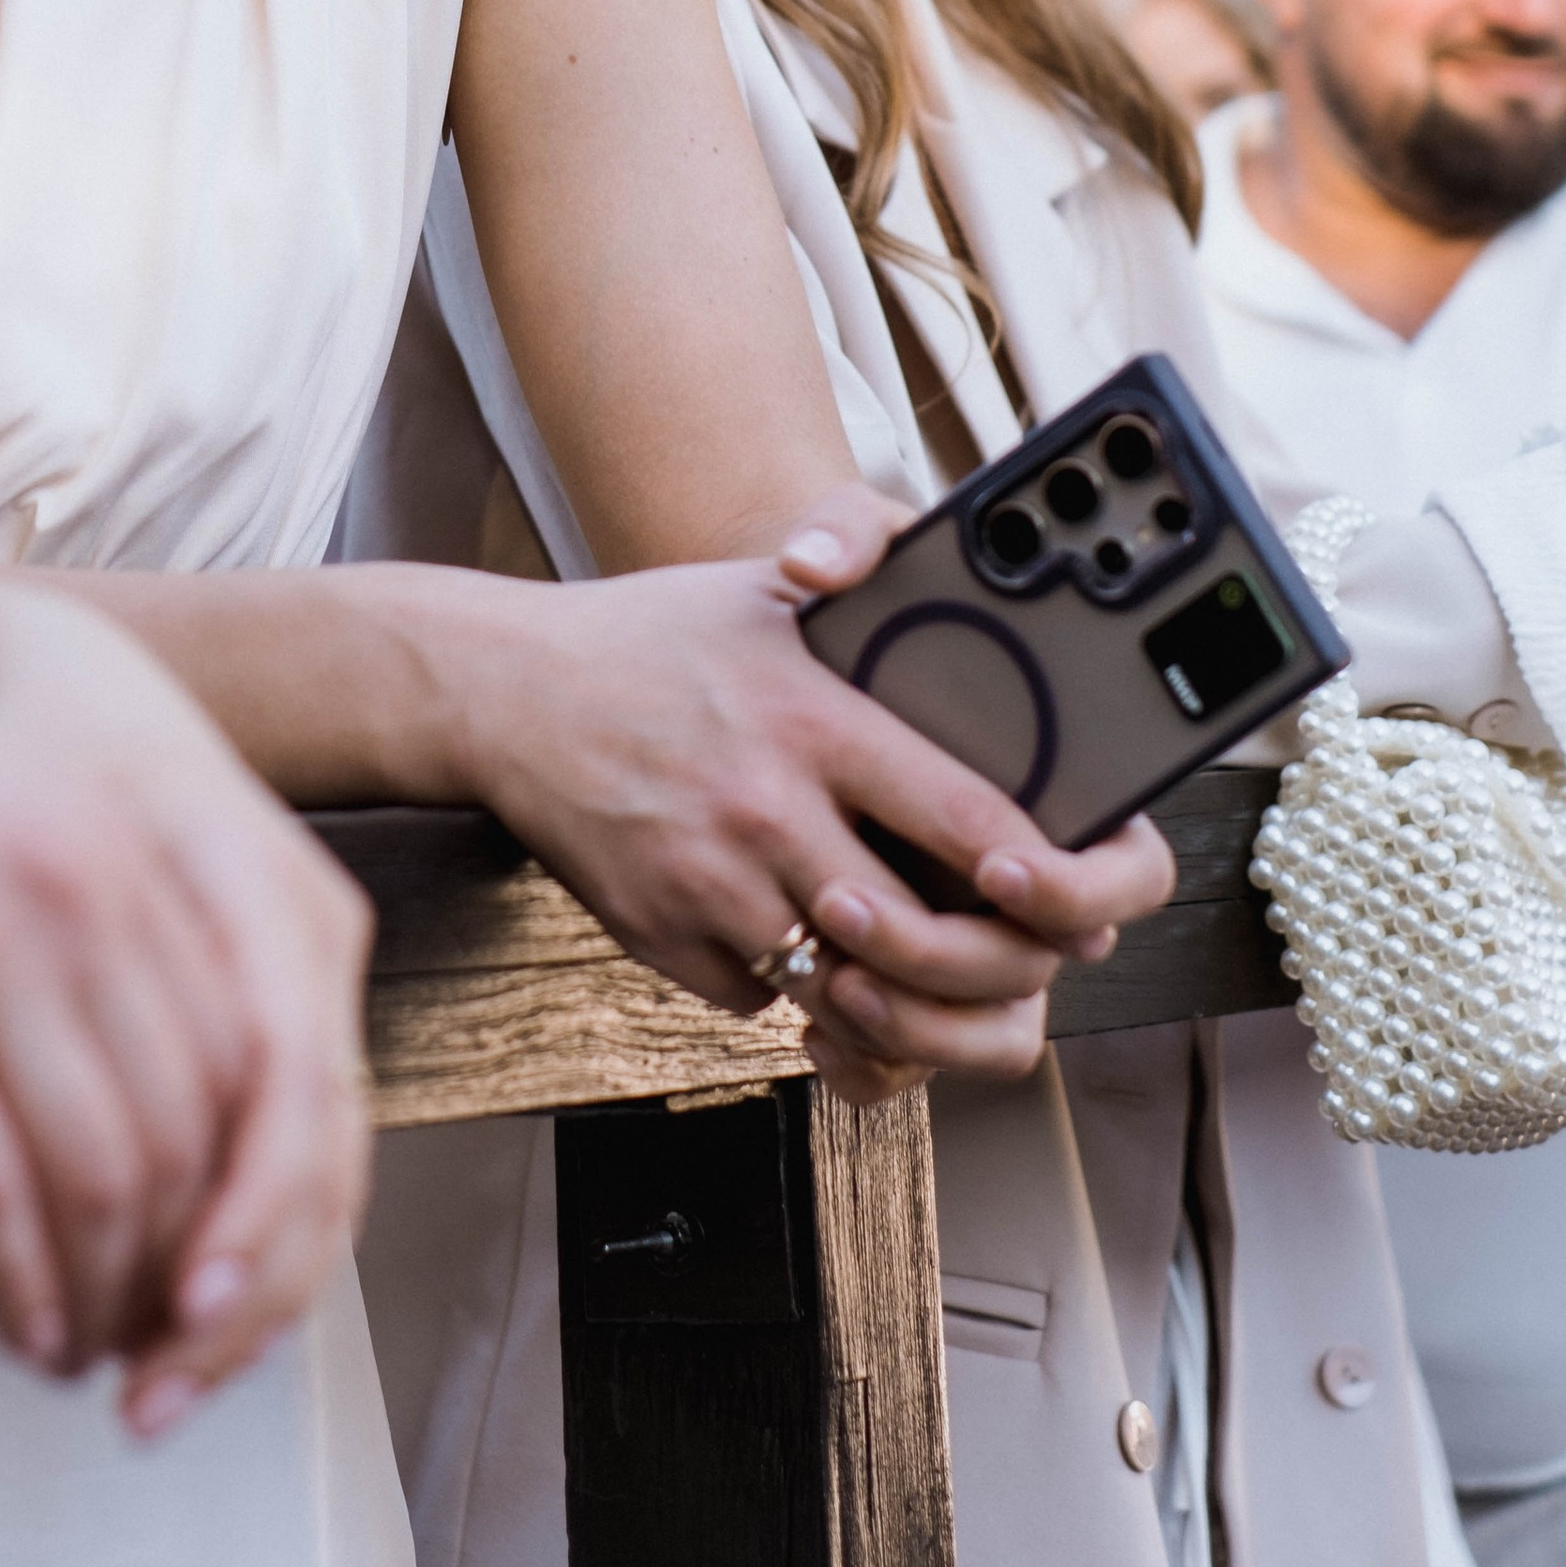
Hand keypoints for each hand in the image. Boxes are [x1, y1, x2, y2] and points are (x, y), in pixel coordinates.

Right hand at [0, 579, 375, 1432]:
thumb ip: (64, 922)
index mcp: (114, 843)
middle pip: (187, 1124)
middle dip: (178, 1261)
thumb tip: (107, 1080)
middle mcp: (75, 891)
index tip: (198, 1253)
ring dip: (103, 1291)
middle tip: (147, 1335)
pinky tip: (14, 1327)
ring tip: (80, 1352)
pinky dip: (16, 1283)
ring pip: (101, 1172)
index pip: (233, 1049)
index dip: (230, 1180)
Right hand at [451, 482, 1173, 1091]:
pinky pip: (758, 997)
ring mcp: (711, 881)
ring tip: (904, 956)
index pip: (962, 818)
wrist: (500, 690)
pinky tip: (785, 930)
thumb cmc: (649, 635)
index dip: (1037, 874)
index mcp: (812, 718)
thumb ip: (872, 569)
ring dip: (883, 983)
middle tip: (1001, 951)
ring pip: (842, 981)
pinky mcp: (661, 936)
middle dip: (979, 963)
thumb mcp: (767, 587)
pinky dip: (783, 982)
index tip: (1065, 889)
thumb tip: (979, 589)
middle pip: (917, 933)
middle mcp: (767, 806)